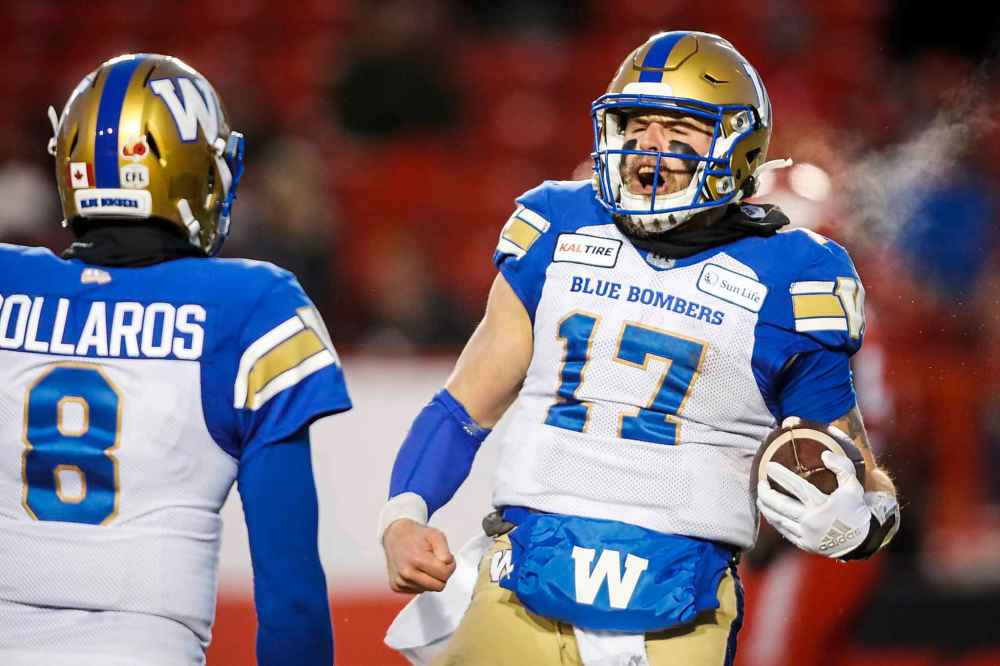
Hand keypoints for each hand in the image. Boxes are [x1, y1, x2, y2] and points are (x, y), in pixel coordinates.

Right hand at [382, 519, 456, 593]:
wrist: (395, 537)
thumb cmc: (415, 536)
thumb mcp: (435, 535)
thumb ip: (445, 551)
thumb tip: (448, 564)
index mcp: (417, 560)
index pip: (444, 575)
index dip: (450, 566)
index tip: (446, 559)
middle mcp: (406, 573)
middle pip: (438, 587)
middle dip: (442, 575)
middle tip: (437, 563)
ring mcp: (400, 582)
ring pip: (429, 589)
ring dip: (431, 578)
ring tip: (425, 564)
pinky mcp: (396, 587)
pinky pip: (418, 590)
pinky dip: (421, 581)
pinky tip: (416, 570)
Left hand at [756, 450, 871, 557]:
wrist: (862, 539)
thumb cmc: (855, 509)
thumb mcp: (853, 486)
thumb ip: (842, 467)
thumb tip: (824, 455)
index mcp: (821, 505)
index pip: (796, 486)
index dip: (780, 474)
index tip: (769, 466)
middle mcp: (811, 521)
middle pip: (780, 505)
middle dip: (765, 493)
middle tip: (760, 482)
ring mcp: (806, 535)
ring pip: (777, 519)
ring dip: (765, 507)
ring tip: (761, 496)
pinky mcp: (804, 544)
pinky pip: (783, 531)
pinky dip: (774, 520)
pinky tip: (770, 512)